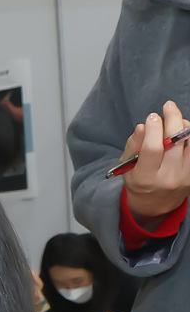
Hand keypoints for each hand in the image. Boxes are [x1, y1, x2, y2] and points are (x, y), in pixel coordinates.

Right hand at [120, 100, 189, 222]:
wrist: (155, 205)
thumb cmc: (138, 181)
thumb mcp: (127, 166)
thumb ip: (133, 145)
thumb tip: (143, 126)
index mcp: (145, 177)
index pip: (153, 149)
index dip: (153, 129)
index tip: (152, 117)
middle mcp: (167, 178)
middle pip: (175, 143)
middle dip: (172, 120)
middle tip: (168, 107)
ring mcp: (184, 177)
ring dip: (186, 127)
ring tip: (178, 119)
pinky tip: (186, 130)